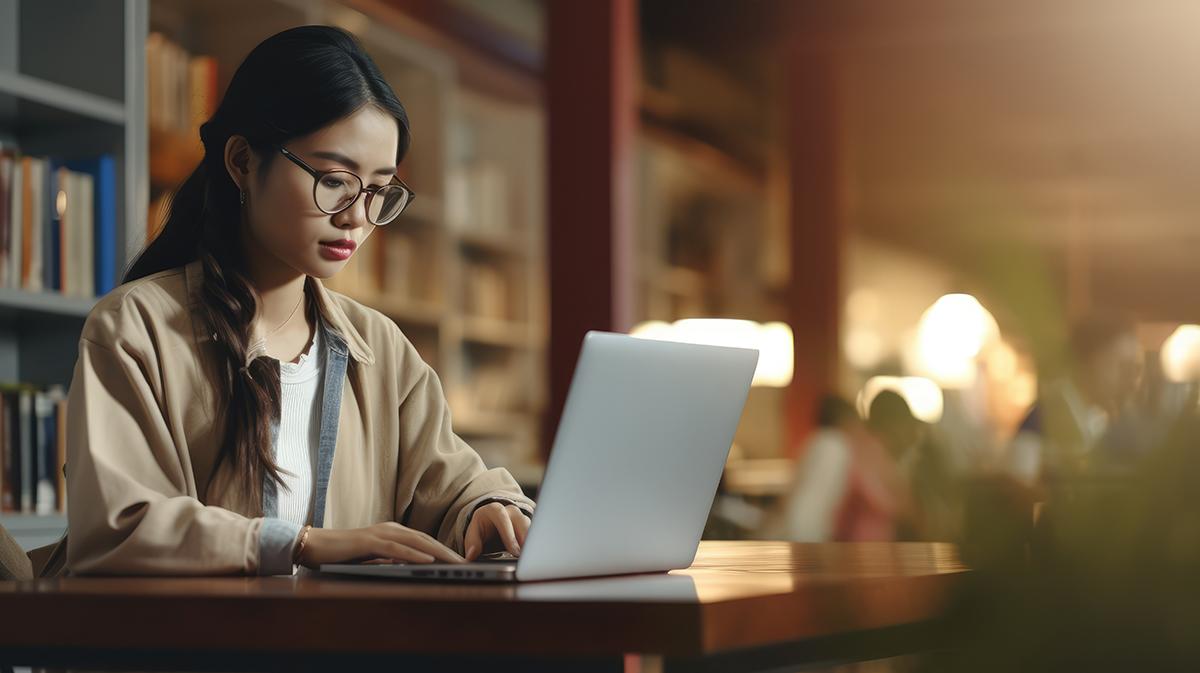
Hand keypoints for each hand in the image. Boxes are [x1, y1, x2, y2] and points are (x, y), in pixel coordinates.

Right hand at [297, 522, 464, 567]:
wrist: (314, 546)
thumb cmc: (343, 555)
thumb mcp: (373, 558)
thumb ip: (391, 559)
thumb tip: (410, 567)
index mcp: (392, 532)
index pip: (424, 541)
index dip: (443, 550)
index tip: (460, 561)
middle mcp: (390, 529)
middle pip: (425, 540)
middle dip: (447, 552)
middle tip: (466, 563)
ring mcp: (380, 533)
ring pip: (415, 543)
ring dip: (437, 553)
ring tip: (454, 563)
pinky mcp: (369, 542)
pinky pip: (396, 549)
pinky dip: (414, 555)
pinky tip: (428, 561)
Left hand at [464, 501, 530, 560]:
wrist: (489, 522)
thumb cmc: (481, 528)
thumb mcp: (472, 533)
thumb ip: (472, 543)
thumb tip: (471, 555)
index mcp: (494, 510)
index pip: (502, 518)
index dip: (509, 535)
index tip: (514, 550)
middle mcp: (510, 511)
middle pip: (521, 521)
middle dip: (525, 538)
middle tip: (526, 555)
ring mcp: (521, 518)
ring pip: (531, 527)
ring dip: (532, 542)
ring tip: (532, 557)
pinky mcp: (528, 526)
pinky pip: (535, 533)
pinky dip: (534, 544)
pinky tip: (534, 556)